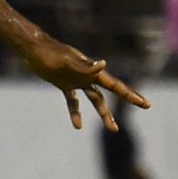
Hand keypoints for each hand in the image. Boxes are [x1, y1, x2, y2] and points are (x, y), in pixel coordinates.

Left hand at [20, 37, 149, 130]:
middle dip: (127, 99)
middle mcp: (87, 75)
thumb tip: (103, 64)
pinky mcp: (63, 83)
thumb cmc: (50, 54)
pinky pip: (72, 101)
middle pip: (110, 92)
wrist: (32, 49)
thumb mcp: (67, 61)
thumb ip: (85, 66)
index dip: (130, 95)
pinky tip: (77, 125)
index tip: (145, 103)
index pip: (115, 85)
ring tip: (112, 128)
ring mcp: (76, 80)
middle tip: (144, 106)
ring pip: (95, 99)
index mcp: (91, 71)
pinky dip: (75, 112)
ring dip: (103, 113)